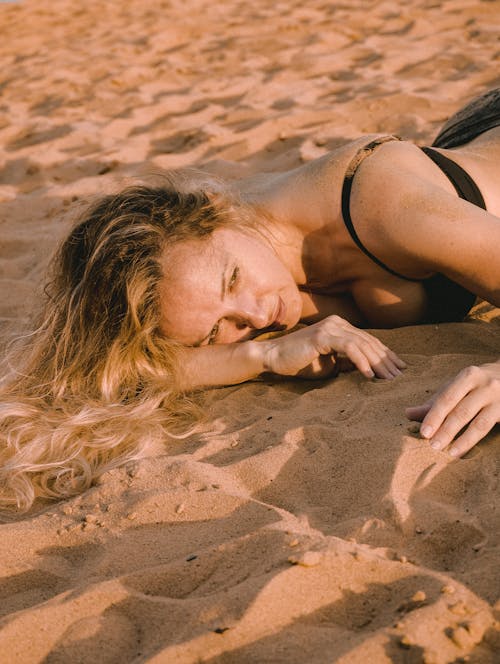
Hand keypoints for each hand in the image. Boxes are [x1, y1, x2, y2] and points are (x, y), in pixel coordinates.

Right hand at [262, 315, 405, 379]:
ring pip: (363, 344)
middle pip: (369, 342)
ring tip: (388, 378)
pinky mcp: (323, 335)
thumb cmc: (299, 363)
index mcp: (340, 327)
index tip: (399, 369)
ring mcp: (331, 327)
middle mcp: (338, 323)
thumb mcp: (330, 365)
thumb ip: (348, 363)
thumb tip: (371, 370)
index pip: (368, 341)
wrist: (273, 358)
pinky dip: (361, 362)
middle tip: (398, 376)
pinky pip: (349, 348)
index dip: (385, 355)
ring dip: (377, 363)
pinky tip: (369, 375)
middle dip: (386, 360)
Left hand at [406, 361, 499, 456]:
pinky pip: (492, 429)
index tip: (424, 432)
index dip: (434, 416)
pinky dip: (477, 441)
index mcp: (468, 376)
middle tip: (433, 445)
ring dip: (463, 440)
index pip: (447, 398)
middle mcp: (486, 386)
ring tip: (450, 453)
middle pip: (462, 411)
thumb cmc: (476, 385)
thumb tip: (408, 414)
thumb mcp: (456, 387)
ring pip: (479, 423)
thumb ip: (434, 402)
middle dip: (446, 430)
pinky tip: (467, 450)